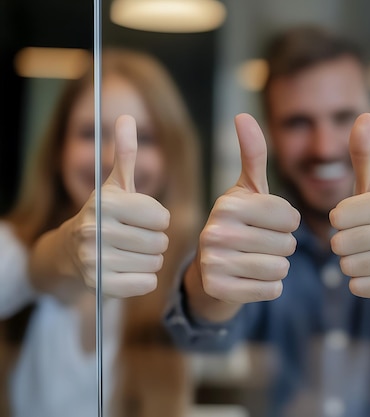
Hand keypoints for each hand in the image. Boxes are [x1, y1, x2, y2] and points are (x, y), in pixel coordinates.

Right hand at [69, 115, 170, 296]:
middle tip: (136, 238)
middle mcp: (96, 230)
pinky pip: (147, 284)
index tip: (142, 219)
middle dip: (155, 241)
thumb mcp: (116, 185)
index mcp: (105, 202)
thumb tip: (125, 116)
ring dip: (150, 260)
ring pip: (155, 263)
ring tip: (131, 253)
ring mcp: (95, 260)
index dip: (158, 219)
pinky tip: (128, 270)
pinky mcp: (100, 286)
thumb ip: (125, 153)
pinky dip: (144, 279)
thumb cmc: (105, 215)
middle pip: (160, 242)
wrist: (70, 252)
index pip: (161, 217)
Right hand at [196, 113, 299, 304]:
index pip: (289, 216)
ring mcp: (214, 263)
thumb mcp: (246, 190)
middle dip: (284, 247)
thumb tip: (242, 115)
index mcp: (228, 204)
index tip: (271, 223)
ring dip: (278, 267)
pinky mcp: (218, 290)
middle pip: (287, 244)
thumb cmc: (239, 223)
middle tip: (263, 245)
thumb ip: (252, 154)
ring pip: (280, 269)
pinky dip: (270, 287)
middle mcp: (216, 232)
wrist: (212, 270)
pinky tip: (253, 279)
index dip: (289, 222)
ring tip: (258, 260)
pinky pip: (271, 290)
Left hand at [329, 113, 369, 298]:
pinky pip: (360, 287)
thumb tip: (364, 115)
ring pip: (348, 267)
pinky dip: (360, 282)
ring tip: (367, 255)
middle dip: (342, 245)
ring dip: (350, 264)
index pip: (338, 216)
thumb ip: (363, 153)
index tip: (352, 220)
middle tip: (359, 241)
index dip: (339, 220)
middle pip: (341, 244)